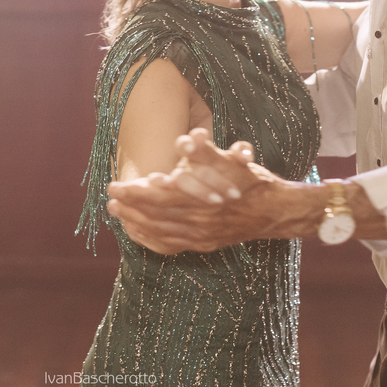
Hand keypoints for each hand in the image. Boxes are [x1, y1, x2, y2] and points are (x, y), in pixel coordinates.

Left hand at [107, 128, 308, 253]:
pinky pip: (171, 246)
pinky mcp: (204, 245)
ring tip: (118, 215)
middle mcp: (198, 223)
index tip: (114, 186)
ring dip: (136, 224)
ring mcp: (201, 238)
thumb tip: (186, 140)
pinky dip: (152, 241)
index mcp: (202, 202)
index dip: (134, 193)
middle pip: (155, 217)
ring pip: (161, 232)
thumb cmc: (254, 183)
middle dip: (130, 209)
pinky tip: (140, 234)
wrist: (276, 211)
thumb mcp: (235, 163)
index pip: (158, 199)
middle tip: (109, 201)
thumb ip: (207, 153)